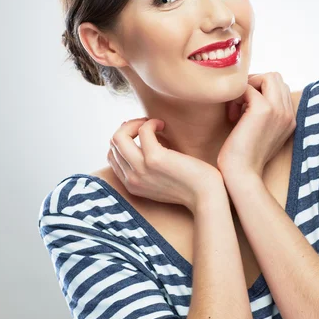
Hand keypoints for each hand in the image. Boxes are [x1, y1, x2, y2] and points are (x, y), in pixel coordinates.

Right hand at [107, 117, 222, 212]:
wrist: (206, 196)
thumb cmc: (190, 184)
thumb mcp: (160, 179)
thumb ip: (147, 166)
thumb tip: (141, 135)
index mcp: (131, 184)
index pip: (112, 156)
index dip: (124, 139)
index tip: (141, 133)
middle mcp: (131, 179)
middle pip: (113, 143)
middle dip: (128, 127)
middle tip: (147, 125)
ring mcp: (141, 169)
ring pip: (119, 136)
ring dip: (136, 123)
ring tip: (154, 124)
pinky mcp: (154, 159)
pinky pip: (142, 130)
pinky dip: (151, 122)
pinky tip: (163, 125)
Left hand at [217, 72, 296, 178]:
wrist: (241, 174)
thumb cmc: (245, 157)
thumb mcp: (260, 133)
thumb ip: (264, 115)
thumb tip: (251, 94)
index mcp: (290, 120)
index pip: (280, 88)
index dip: (260, 91)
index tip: (244, 109)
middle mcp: (288, 113)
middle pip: (275, 78)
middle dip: (254, 84)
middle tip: (239, 104)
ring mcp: (277, 110)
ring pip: (266, 77)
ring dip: (247, 87)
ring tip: (236, 109)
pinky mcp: (262, 109)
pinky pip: (247, 87)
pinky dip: (236, 97)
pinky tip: (231, 116)